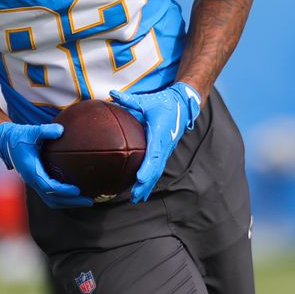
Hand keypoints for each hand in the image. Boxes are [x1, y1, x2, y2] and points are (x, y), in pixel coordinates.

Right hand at [0, 122, 93, 208]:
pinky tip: (76, 195)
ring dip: (68, 202)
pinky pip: (51, 195)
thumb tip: (61, 130)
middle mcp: (33, 180)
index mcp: (31, 171)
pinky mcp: (38, 181)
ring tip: (86, 201)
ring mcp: (35, 183)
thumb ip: (45, 131)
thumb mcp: (31, 131)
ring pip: (52, 200)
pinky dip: (64, 198)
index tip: (77, 190)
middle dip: (71, 202)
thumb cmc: (20, 136)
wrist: (6, 142)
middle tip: (89, 201)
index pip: (49, 187)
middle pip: (53, 199)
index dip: (63, 190)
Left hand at [110, 82, 201, 202]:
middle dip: (145, 185)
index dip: (146, 168)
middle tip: (135, 197)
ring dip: (148, 187)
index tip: (139, 179)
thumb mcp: (146, 101)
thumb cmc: (163, 103)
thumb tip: (111, 94)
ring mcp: (165, 151)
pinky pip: (157, 169)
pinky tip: (142, 191)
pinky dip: (150, 181)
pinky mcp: (164, 153)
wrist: (183, 105)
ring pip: (157, 172)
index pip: (153, 154)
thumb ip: (128, 100)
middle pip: (155, 170)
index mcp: (159, 135)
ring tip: (137, 199)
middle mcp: (164, 146)